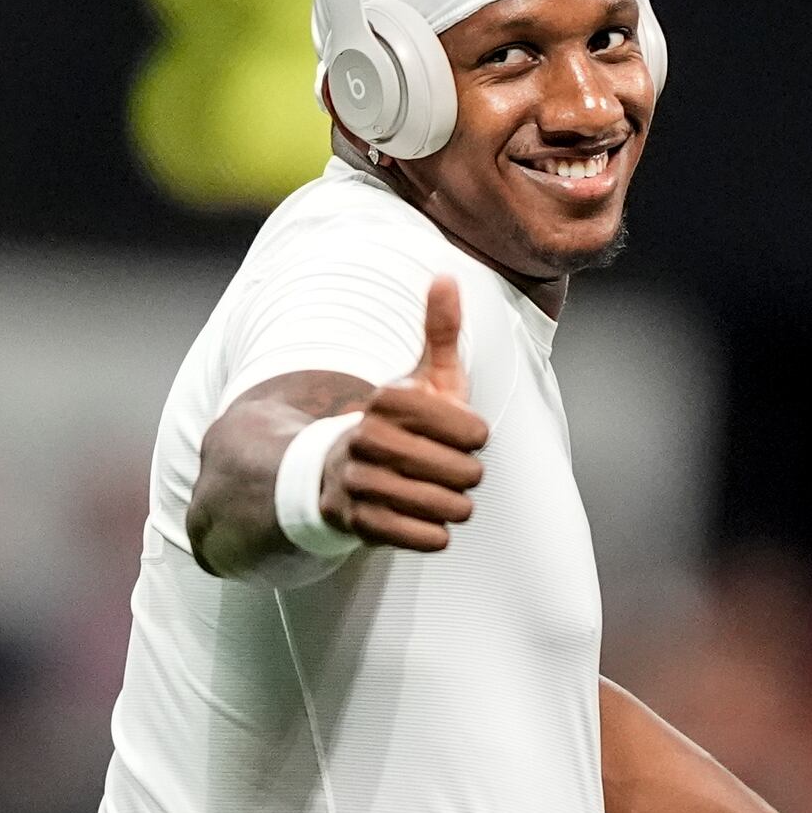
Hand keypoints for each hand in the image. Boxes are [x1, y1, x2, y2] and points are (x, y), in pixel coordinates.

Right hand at [319, 276, 488, 550]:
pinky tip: (430, 523)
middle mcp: (365, 438)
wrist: (337, 473)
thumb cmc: (402, 423)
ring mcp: (357, 482)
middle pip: (458, 469)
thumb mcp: (423, 376)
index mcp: (386, 400)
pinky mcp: (356, 523)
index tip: (470, 435)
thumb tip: (447, 276)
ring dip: (452, 505)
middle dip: (466, 473)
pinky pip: (418, 536)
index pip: (462, 426)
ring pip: (441, 505)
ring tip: (447, 496)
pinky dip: (432, 534)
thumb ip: (440, 331)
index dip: (474, 434)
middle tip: (459, 470)